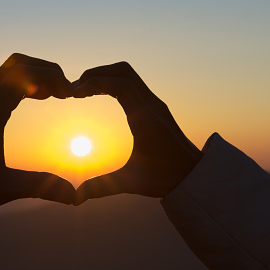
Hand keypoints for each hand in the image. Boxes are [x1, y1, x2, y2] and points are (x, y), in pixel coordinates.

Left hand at [0, 53, 75, 223]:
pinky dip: (23, 83)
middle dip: (47, 69)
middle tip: (65, 92)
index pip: (26, 72)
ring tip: (54, 95)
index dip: (53, 77)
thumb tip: (75, 197)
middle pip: (19, 61)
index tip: (70, 97)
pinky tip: (35, 101)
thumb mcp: (0, 190)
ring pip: (9, 68)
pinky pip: (2, 82)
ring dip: (35, 74)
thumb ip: (40, 187)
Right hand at [73, 62, 202, 204]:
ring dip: (105, 75)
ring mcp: (154, 102)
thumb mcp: (131, 182)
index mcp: (146, 118)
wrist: (194, 174)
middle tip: (76, 88)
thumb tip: (75, 198)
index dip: (94, 83)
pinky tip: (100, 95)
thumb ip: (101, 187)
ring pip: (128, 74)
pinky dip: (113, 82)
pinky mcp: (154, 105)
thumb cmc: (166, 178)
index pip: (120, 84)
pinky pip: (132, 83)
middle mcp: (152, 104)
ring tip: (84, 89)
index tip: (74, 94)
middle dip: (96, 73)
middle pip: (123, 71)